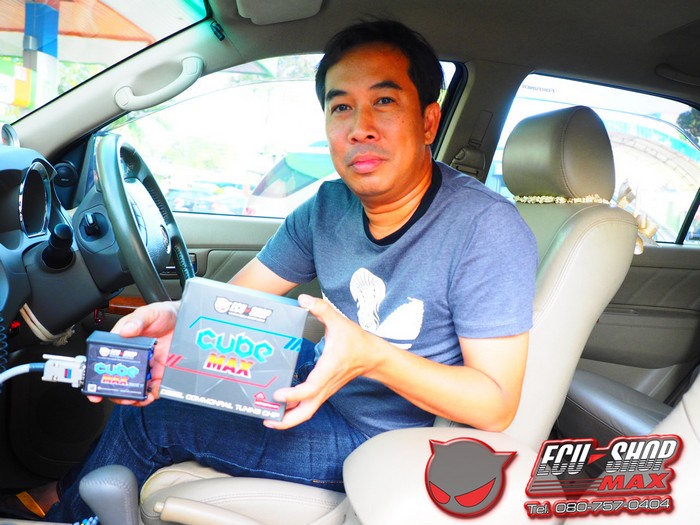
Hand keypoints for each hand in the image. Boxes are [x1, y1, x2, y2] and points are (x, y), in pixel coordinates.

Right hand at [86, 301, 179, 406]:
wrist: (185, 320)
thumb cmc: (163, 315)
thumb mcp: (149, 313)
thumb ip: (138, 320)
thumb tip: (126, 330)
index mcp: (124, 343)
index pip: (107, 358)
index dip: (98, 372)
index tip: (93, 383)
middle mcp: (133, 357)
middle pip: (118, 377)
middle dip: (113, 389)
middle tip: (113, 393)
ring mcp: (146, 367)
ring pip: (133, 387)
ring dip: (130, 395)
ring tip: (131, 397)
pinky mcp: (160, 373)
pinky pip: (153, 388)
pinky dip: (151, 395)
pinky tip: (149, 395)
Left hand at [264, 294, 378, 429]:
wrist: (372, 356)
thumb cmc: (356, 341)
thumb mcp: (339, 321)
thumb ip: (321, 309)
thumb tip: (303, 299)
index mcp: (329, 368)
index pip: (311, 388)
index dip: (294, 394)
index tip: (278, 394)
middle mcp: (326, 384)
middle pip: (307, 412)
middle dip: (287, 420)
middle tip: (267, 419)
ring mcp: (325, 390)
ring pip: (307, 412)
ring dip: (289, 419)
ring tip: (269, 418)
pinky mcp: (323, 391)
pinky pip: (308, 406)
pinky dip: (294, 411)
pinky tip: (281, 407)